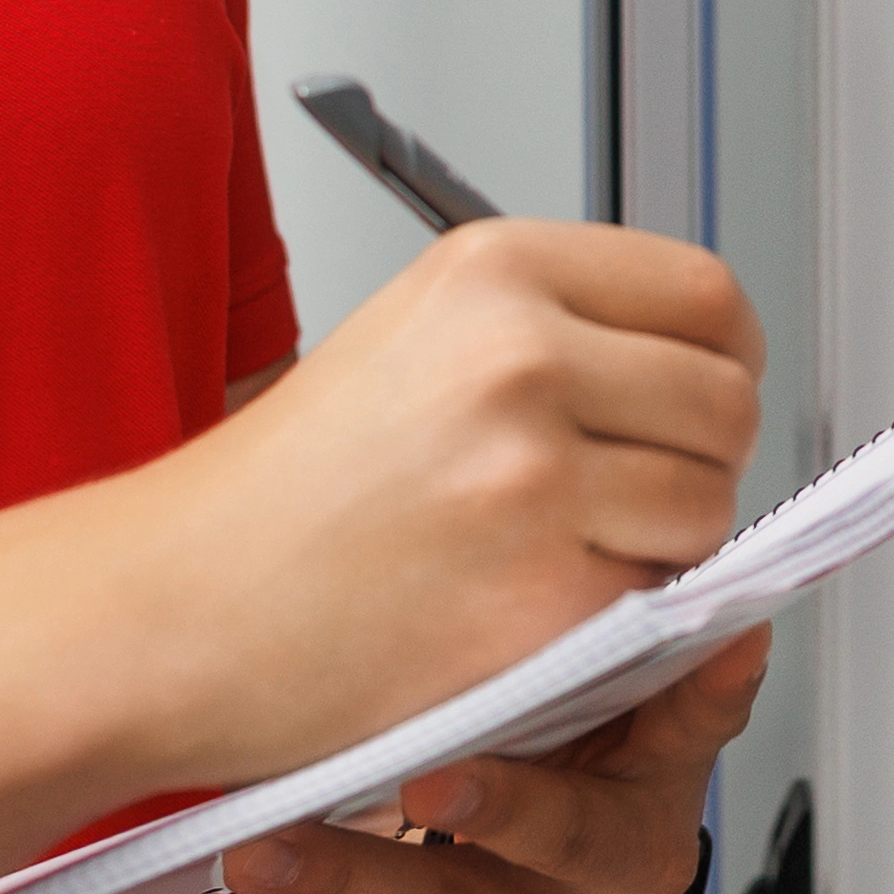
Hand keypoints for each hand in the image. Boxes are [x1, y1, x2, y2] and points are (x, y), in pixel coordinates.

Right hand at [120, 217, 763, 792]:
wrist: (167, 609)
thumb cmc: (275, 499)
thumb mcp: (413, 339)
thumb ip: (553, 329)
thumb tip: (695, 364)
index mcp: (493, 271)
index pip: (707, 293)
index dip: (719, 360)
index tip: (692, 400)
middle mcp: (520, 356)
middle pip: (726, 401)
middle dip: (694, 462)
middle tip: (618, 499)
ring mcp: (533, 477)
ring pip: (707, 508)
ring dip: (659, 549)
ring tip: (555, 557)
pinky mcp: (540, 597)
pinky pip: (653, 603)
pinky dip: (612, 622)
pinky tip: (523, 613)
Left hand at [228, 628, 771, 893]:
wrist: (510, 882)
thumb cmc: (530, 755)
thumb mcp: (562, 689)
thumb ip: (576, 630)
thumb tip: (545, 526)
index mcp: (666, 766)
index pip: (699, 716)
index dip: (707, 686)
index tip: (721, 641)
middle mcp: (641, 862)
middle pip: (571, 834)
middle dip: (493, 807)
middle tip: (418, 780)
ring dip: (353, 877)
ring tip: (264, 846)